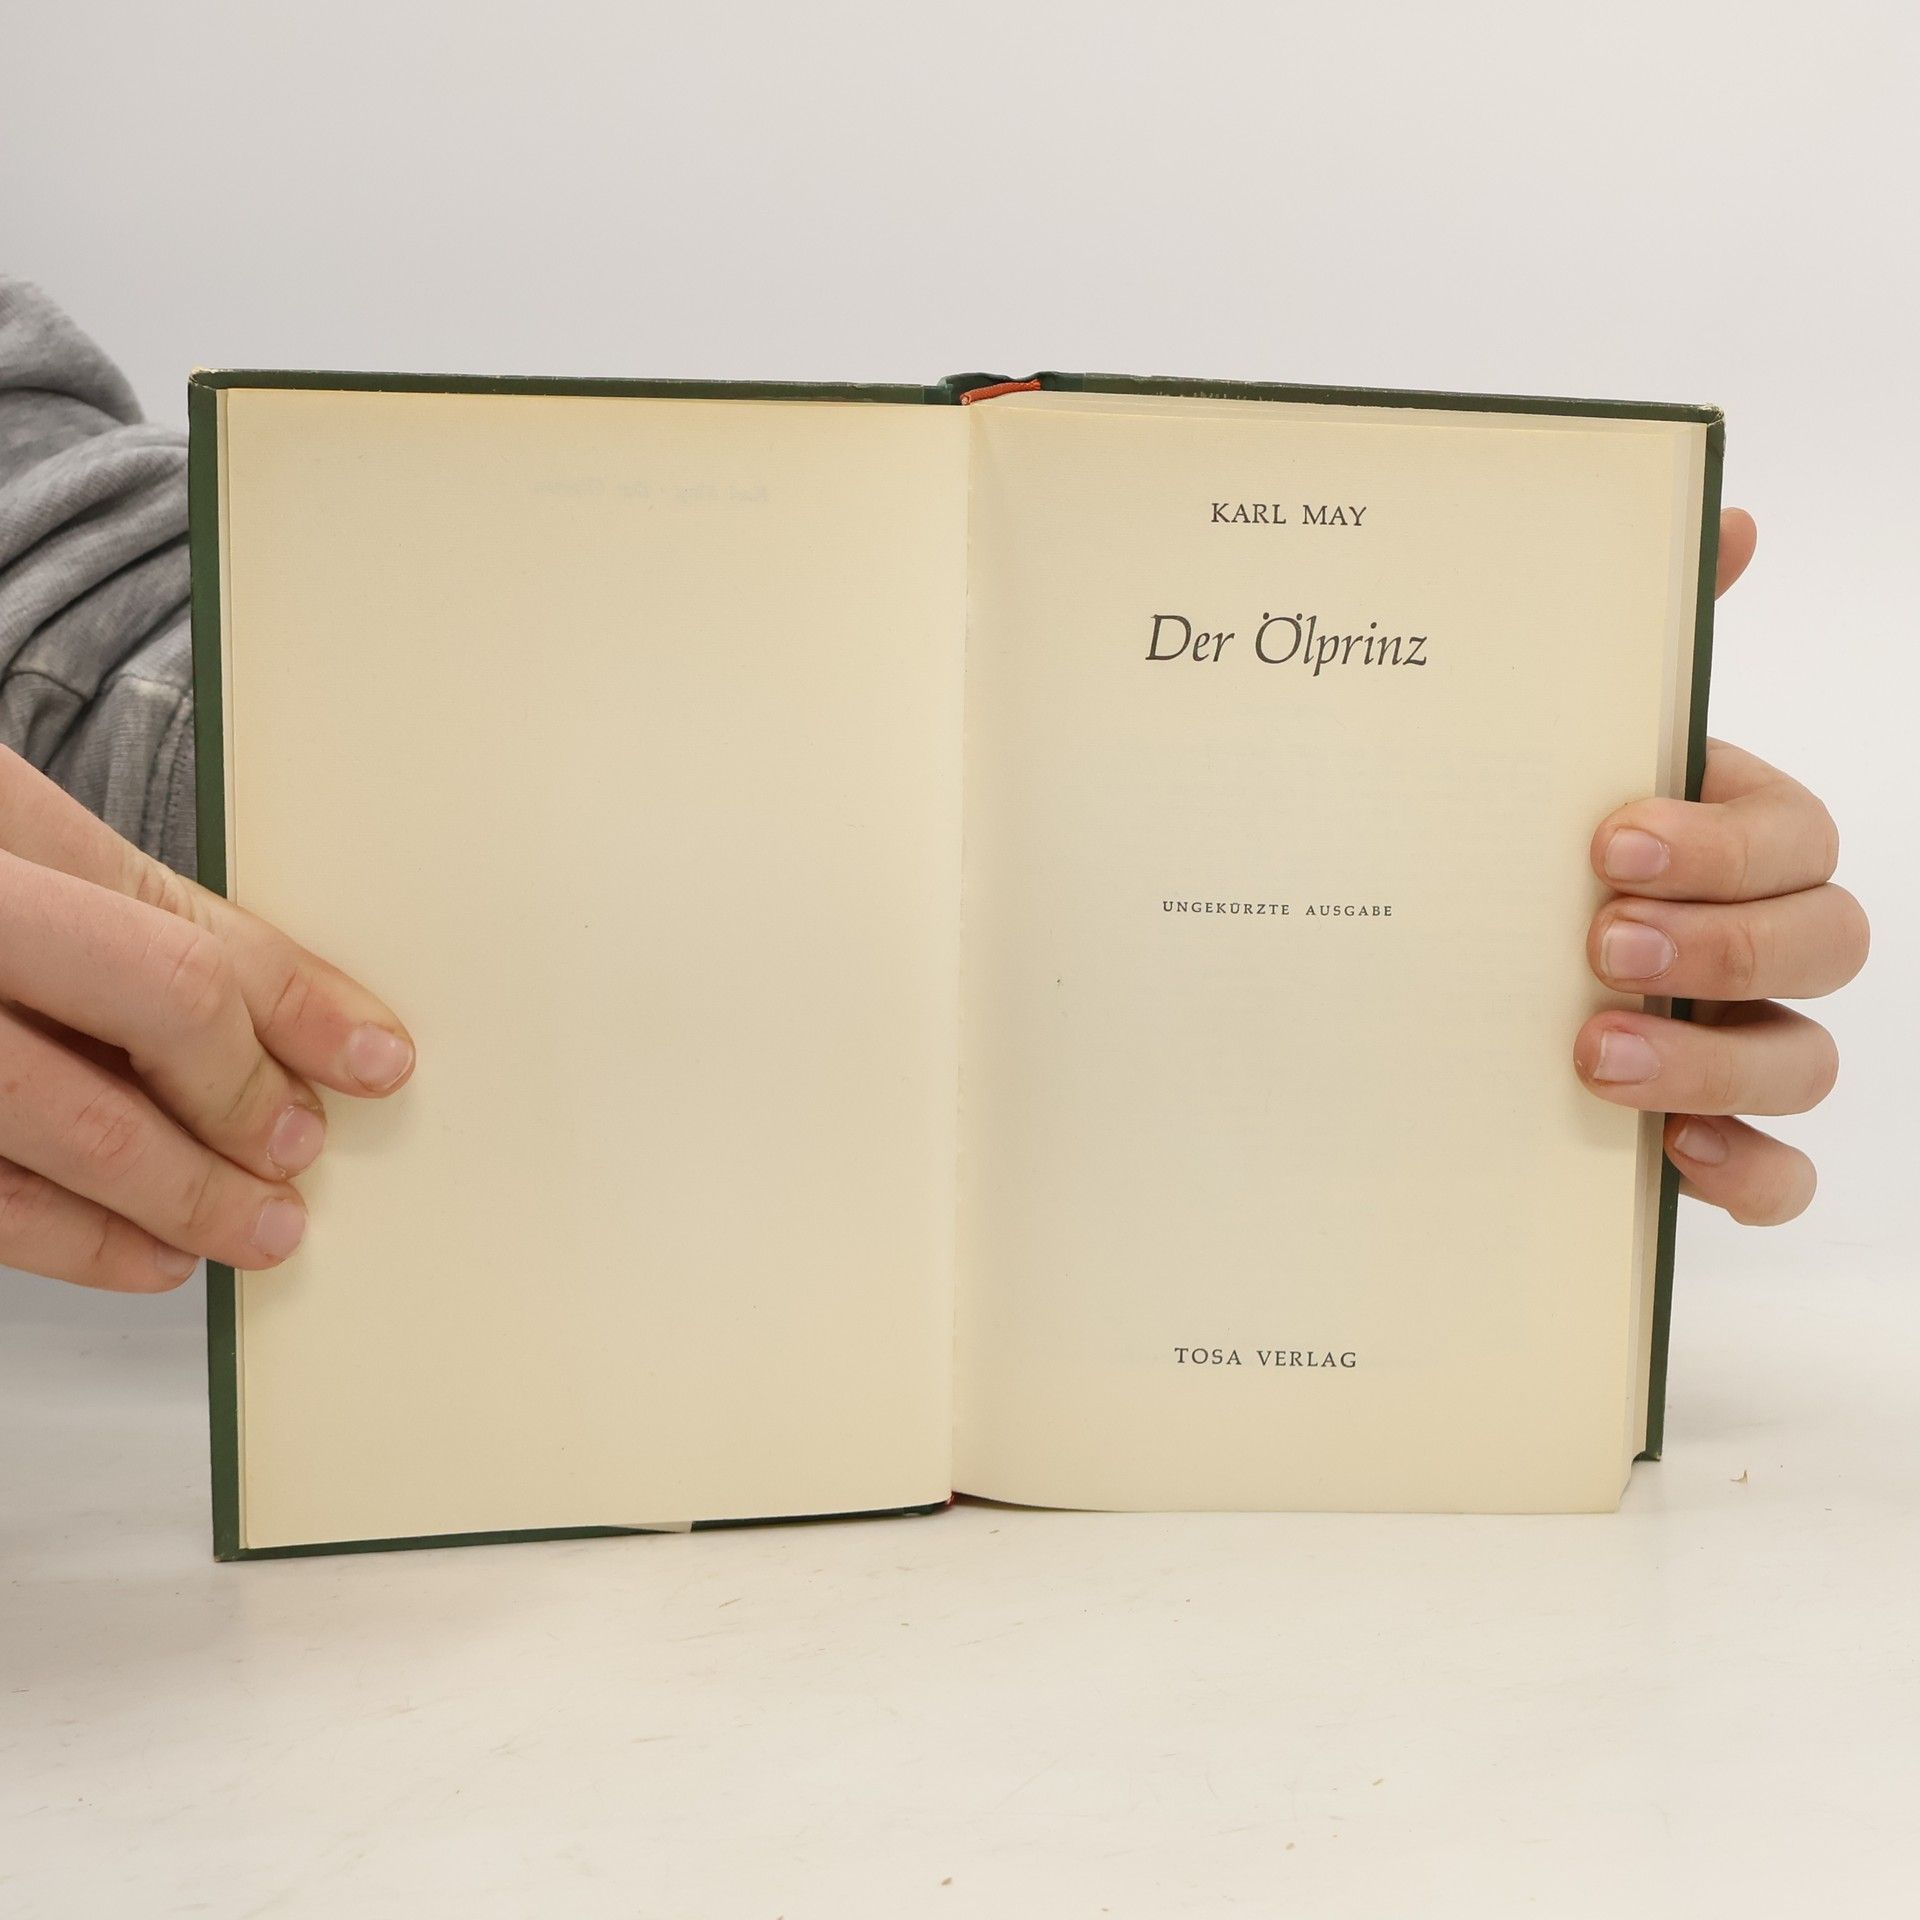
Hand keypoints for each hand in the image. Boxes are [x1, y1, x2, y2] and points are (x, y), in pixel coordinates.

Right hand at [0, 748, 413, 1290]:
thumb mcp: (6, 841)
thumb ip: (121, 911)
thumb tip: (290, 1009)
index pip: (179, 925)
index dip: (299, 1002)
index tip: (373, 1054)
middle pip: (148, 1007)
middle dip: (245, 1098)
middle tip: (301, 1154)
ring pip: (61, 1129)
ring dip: (179, 1192)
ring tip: (254, 1228)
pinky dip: (68, 1239)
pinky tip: (141, 1254)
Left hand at [1575, 509, 1866, 1223]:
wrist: (1434, 961)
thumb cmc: (1516, 847)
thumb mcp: (1549, 748)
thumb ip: (1639, 644)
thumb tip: (1725, 513)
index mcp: (1729, 839)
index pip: (1796, 836)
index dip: (1724, 844)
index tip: (1606, 843)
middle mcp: (1754, 942)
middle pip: (1826, 945)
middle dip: (1723, 943)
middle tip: (1598, 944)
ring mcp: (1740, 1041)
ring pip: (1808, 1062)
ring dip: (1717, 1059)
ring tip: (1593, 1051)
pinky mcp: (1707, 1136)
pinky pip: (1781, 1174)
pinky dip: (1749, 1173)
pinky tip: (1672, 1156)